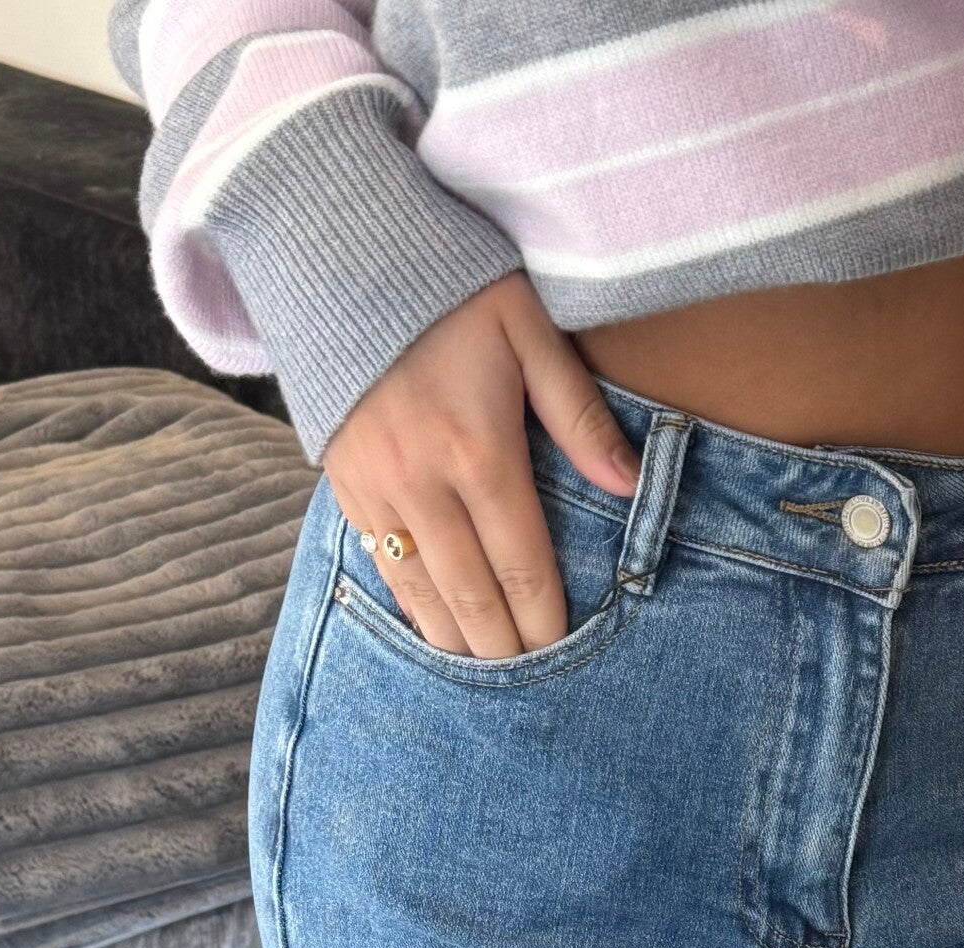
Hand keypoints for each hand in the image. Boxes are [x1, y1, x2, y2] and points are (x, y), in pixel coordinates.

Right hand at [322, 273, 638, 656]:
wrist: (334, 245)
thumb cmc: (448, 280)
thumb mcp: (528, 328)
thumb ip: (578, 414)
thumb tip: (629, 485)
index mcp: (477, 448)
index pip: (521, 562)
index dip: (544, 618)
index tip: (564, 653)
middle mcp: (421, 479)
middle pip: (471, 594)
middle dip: (503, 647)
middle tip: (530, 687)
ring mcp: (374, 486)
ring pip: (420, 591)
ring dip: (455, 640)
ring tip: (486, 674)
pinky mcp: (343, 482)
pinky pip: (380, 564)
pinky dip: (410, 605)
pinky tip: (434, 632)